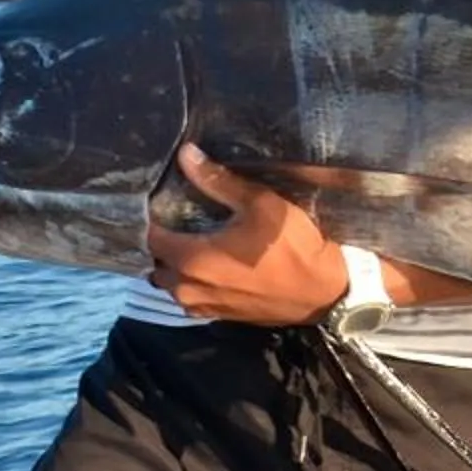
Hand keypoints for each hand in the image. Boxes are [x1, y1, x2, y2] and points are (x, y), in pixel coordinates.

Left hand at [142, 144, 345, 324]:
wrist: (322, 292)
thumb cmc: (292, 246)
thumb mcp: (260, 204)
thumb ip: (218, 181)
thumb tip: (186, 155)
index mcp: (191, 259)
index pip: (150, 237)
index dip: (151, 218)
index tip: (160, 202)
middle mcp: (187, 287)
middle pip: (156, 262)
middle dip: (161, 242)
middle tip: (175, 220)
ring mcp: (201, 306)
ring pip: (170, 282)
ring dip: (175, 264)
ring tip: (191, 242)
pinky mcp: (216, 316)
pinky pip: (188, 297)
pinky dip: (190, 281)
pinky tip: (209, 265)